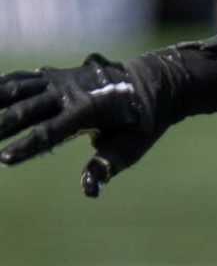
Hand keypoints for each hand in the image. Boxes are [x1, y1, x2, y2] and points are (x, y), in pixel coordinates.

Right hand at [0, 55, 165, 196]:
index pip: (51, 132)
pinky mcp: (54, 76)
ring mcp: (61, 80)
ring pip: (18, 89)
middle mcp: (71, 91)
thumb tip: (91, 190)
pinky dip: (0, 85)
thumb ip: (109, 164)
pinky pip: (21, 79)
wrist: (152, 81)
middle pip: (27, 109)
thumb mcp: (133, 145)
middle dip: (0, 125)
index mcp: (90, 110)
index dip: (26, 146)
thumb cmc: (142, 121)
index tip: (3, 159)